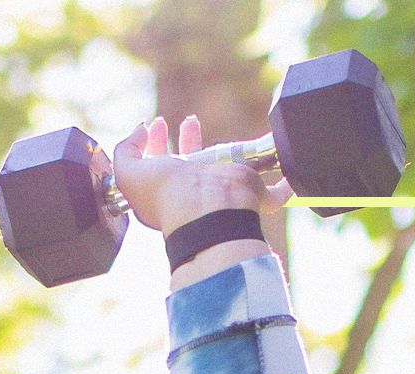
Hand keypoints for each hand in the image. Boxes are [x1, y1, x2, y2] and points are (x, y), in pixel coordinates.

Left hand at [110, 114, 293, 235]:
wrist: (206, 209)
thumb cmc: (168, 194)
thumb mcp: (129, 172)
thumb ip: (126, 150)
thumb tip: (140, 130)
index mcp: (167, 188)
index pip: (158, 161)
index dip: (154, 141)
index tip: (157, 122)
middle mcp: (195, 191)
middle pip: (191, 162)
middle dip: (187, 139)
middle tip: (187, 121)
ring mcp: (224, 193)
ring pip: (227, 170)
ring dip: (225, 151)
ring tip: (226, 134)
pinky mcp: (251, 194)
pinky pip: (274, 193)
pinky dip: (283, 189)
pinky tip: (289, 180)